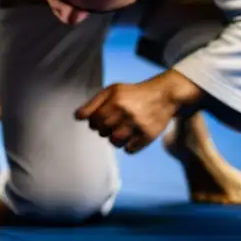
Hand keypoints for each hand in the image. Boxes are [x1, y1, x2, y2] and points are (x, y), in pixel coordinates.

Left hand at [75, 71, 199, 153]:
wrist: (163, 95)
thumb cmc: (132, 94)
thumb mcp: (111, 91)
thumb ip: (93, 103)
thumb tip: (77, 117)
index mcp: (115, 100)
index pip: (92, 120)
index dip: (93, 121)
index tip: (100, 118)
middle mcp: (126, 112)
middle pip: (101, 131)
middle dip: (103, 129)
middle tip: (113, 122)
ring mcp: (138, 125)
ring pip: (114, 142)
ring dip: (114, 138)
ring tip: (121, 130)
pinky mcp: (149, 136)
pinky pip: (129, 150)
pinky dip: (128, 146)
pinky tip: (132, 136)